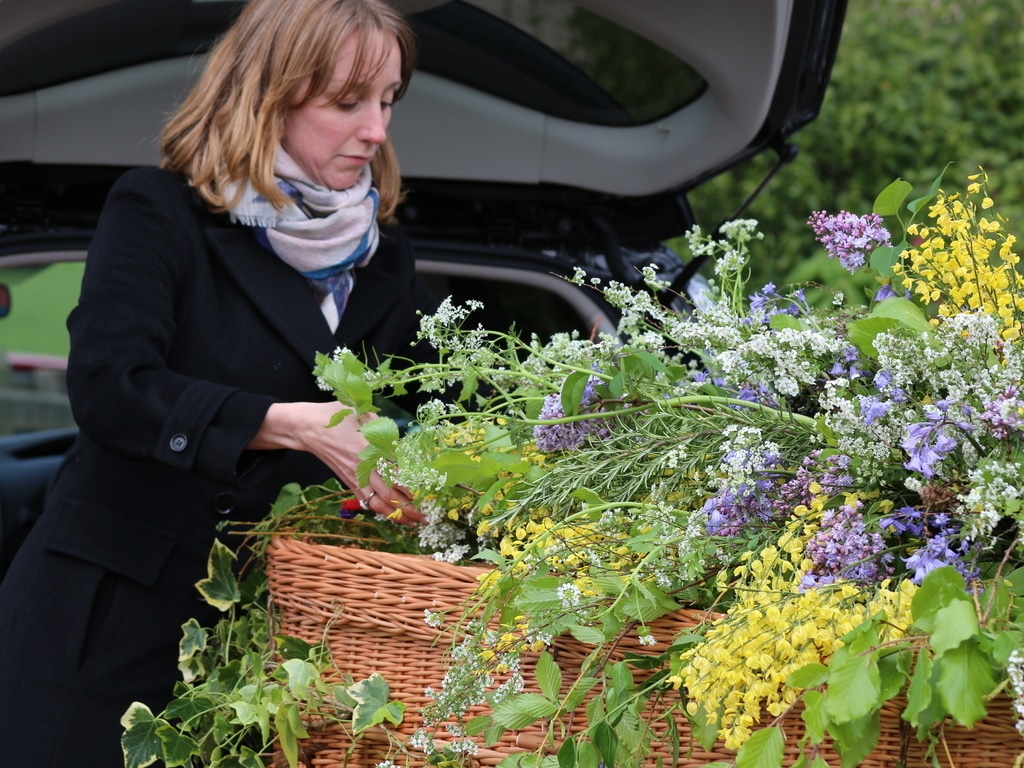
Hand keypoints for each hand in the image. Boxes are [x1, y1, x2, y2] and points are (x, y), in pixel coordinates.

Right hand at [250, 401, 422, 524]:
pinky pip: (367, 502)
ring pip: (378, 503)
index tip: (425, 493)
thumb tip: (403, 446)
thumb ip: (385, 431)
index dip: (410, 485)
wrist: (311, 428)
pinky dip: (381, 512)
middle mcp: (363, 468)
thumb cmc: (340, 417)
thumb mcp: (365, 416)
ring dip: (396, 515)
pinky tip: (393, 516)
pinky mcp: (349, 483)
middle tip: (425, 517)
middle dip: (408, 508)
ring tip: (412, 522)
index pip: (394, 473)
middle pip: (389, 494)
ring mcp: (355, 478)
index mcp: (369, 449)